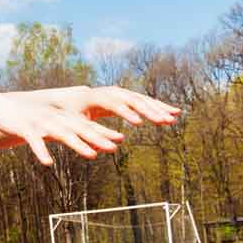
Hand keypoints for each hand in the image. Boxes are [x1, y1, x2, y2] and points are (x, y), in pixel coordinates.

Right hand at [0, 94, 125, 165]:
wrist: (1, 107)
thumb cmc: (30, 118)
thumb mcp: (51, 124)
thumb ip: (69, 132)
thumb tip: (91, 147)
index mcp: (62, 118)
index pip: (87, 125)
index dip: (104, 132)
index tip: (121, 139)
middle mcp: (56, 119)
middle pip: (80, 130)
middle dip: (98, 138)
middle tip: (115, 147)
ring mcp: (41, 123)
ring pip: (62, 135)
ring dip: (78, 145)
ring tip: (92, 155)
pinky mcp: (25, 129)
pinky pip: (35, 142)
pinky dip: (41, 152)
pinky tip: (48, 163)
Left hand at [56, 85, 180, 127]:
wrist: (69, 98)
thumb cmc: (68, 114)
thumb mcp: (72, 124)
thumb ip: (85, 134)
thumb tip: (97, 150)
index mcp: (95, 97)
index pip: (113, 104)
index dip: (126, 113)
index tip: (139, 124)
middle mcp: (110, 92)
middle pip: (132, 99)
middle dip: (149, 110)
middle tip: (164, 121)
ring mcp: (119, 93)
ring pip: (142, 99)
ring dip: (158, 108)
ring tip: (175, 117)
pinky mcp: (125, 98)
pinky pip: (144, 101)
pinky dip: (159, 107)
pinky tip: (174, 113)